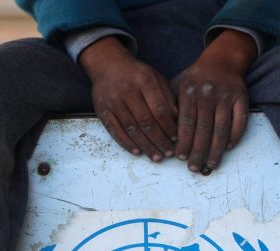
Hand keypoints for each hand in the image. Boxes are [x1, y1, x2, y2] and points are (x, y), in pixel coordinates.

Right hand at [80, 36, 177, 161]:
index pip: (160, 110)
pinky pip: (115, 130)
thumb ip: (167, 96)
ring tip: (156, 157)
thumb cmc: (136, 74)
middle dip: (159, 140)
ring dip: (145, 146)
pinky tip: (137, 152)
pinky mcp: (102, 110)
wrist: (107, 64)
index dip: (169, 127)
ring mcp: (113, 101)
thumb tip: (177, 118)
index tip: (176, 139)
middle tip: (169, 153)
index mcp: (145, 81)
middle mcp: (128, 91)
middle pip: (146, 122)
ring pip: (132, 129)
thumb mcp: (155, 77)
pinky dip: (126, 143)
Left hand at [171, 29, 256, 171]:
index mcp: (189, 91)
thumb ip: (169, 107)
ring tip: (210, 165)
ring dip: (216, 150)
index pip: (185, 122)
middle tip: (193, 167)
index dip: (183, 142)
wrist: (222, 61)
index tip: (180, 158)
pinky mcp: (242, 98)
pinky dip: (234, 136)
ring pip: (221, 129)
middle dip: (198, 151)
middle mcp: (207, 93)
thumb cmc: (195, 80)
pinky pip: (239, 121)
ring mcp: (226, 96)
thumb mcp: (177, 86)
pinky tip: (227, 148)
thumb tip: (164, 136)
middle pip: (203, 129)